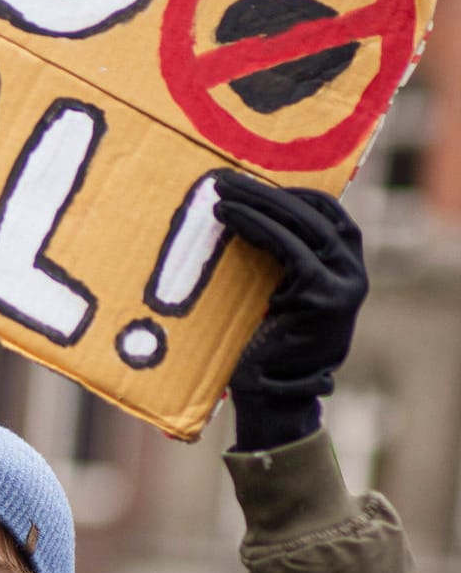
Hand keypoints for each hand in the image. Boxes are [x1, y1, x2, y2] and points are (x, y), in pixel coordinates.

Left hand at [211, 174, 365, 450]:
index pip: (331, 217)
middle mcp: (352, 274)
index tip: (257, 182)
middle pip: (316, 215)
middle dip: (268, 192)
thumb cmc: (264, 345)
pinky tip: (229, 217)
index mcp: (345, 271)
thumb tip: (247, 221)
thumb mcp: (277, 294)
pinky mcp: (321, 296)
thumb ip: (279, 264)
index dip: (296, 195)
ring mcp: (342, 285)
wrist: (272, 394)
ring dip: (259, 202)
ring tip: (220, 192)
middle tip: (226, 178)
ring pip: (302, 226)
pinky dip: (256, 226)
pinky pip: (287, 247)